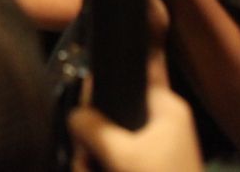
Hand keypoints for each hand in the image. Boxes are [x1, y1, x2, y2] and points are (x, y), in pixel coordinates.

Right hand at [68, 87, 202, 171]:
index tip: (81, 99)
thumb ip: (93, 129)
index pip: (131, 78)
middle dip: (93, 134)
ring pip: (114, 138)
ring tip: (85, 168)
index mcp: (166, 107)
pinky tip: (90, 170)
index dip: (103, 86)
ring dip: (95, 155)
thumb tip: (73, 113)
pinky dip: (105, 165)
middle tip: (82, 156)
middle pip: (116, 111)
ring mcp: (158, 146)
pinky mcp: (150, 166)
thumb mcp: (122, 155)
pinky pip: (120, 157)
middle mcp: (164, 121)